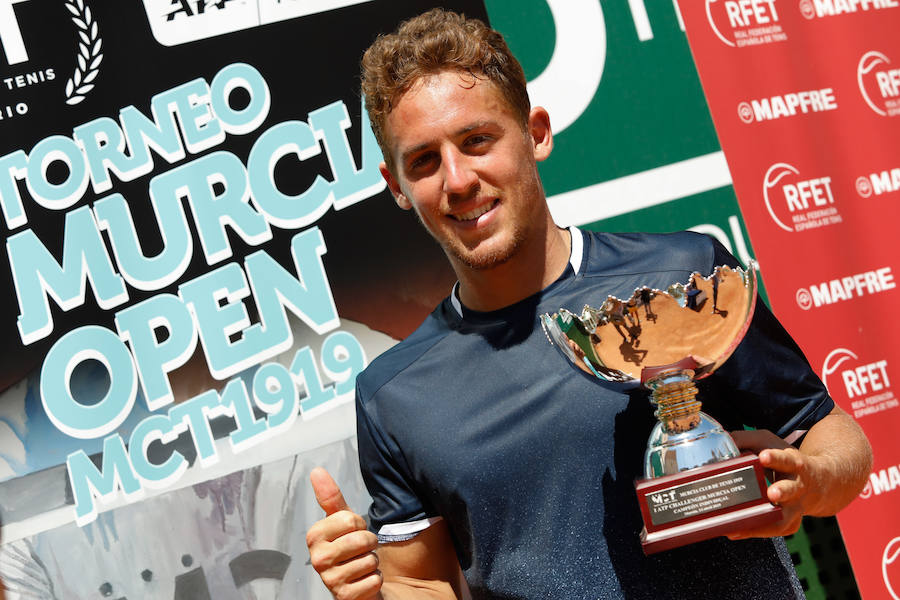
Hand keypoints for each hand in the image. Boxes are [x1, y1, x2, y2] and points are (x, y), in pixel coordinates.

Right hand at [306, 467, 381, 598]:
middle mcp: (317, 560)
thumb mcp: (344, 521)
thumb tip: (316, 471)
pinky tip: (365, 581)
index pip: (350, 520)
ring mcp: (330, 581)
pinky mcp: (344, 597)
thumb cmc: (352, 549)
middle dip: (370, 543)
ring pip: (369, 560)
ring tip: (362, 565)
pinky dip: (376, 580)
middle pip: (361, 539)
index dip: (360, 525)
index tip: (353, 533)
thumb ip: (331, 497)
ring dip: (373, 562)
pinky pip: (373, 580)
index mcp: (314, 537)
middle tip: (361, 550)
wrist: (361, 582)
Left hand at [725, 429, 819, 538]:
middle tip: (771, 493)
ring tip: (741, 524)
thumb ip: (745, 439)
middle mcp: (798, 486)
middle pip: (792, 490)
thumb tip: (723, 441)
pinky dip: (756, 531)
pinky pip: (775, 529)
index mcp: (793, 464)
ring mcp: (796, 507)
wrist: (819, 482)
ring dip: (764, 523)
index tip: (763, 456)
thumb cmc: (786, 460)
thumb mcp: (768, 443)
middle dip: (782, 491)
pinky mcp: (791, 522)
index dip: (775, 458)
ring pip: (785, 518)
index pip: (786, 460)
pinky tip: (737, 531)